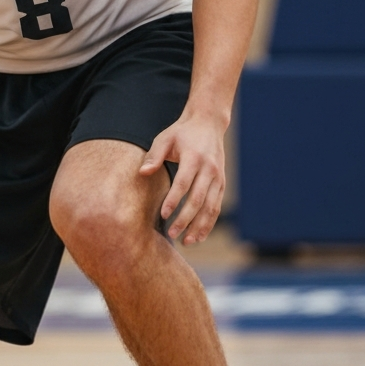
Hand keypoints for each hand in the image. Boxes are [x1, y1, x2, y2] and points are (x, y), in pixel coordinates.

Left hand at [139, 114, 225, 244]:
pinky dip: (209, 222)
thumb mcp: (164, 138)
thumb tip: (142, 173)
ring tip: (187, 241)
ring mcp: (218, 177)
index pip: (183, 183)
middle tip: (172, 234)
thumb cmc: (181, 132)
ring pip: (210, 207)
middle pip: (198, 199)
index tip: (163, 215)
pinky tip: (200, 235)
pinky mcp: (222, 183)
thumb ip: (154, 156)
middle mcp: (209, 169)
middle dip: (185, 219)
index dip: (174, 201)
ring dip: (200, 226)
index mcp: (194, 157)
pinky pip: (217, 206)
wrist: (209, 124)